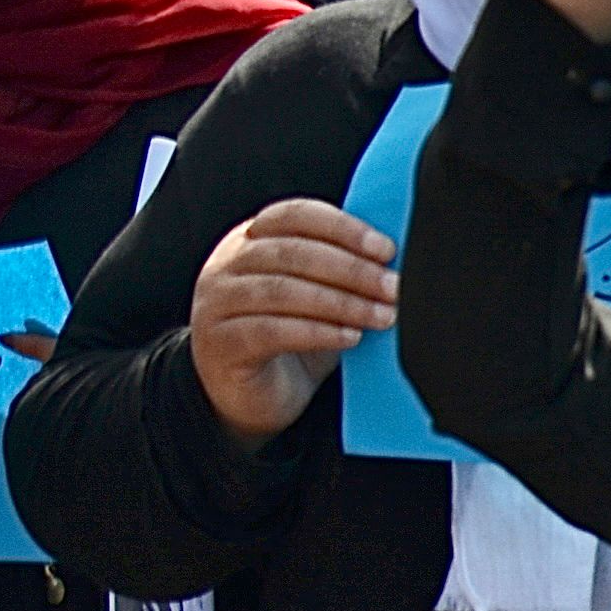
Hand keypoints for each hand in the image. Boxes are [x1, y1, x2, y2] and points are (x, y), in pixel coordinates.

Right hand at [187, 200, 397, 442]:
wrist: (255, 394)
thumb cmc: (294, 337)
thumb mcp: (319, 295)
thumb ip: (342, 270)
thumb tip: (393, 260)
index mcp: (252, 239)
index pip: (294, 215)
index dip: (342, 228)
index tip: (386, 250)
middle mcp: (227, 264)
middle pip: (291, 253)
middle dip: (351, 269)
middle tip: (393, 288)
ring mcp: (217, 303)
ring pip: (281, 291)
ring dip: (340, 303)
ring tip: (381, 316)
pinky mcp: (220, 343)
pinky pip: (270, 331)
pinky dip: (317, 332)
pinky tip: (349, 337)